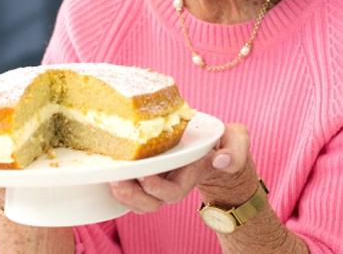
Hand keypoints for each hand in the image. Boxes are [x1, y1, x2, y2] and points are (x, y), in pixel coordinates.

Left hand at [108, 122, 254, 213]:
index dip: (157, 188)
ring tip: (108, 179)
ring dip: (122, 194)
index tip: (144, 175)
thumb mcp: (237, 141)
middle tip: (115, 181)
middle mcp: (173, 181)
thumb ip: (236, 150)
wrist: (216, 148)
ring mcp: (160, 180)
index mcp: (190, 174)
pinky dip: (118, 184)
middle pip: (151, 202)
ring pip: (139, 200)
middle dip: (133, 196)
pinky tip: (105, 172)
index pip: (173, 191)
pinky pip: (132, 188)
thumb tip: (220, 160)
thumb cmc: (224, 143)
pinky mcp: (148, 173)